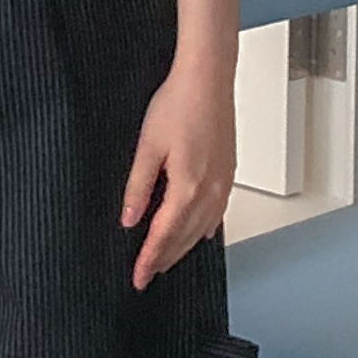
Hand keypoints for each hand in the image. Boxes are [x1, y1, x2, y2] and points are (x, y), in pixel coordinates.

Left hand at [123, 57, 236, 289]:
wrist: (208, 79)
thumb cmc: (179, 104)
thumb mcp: (148, 147)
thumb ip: (138, 187)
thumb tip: (129, 219)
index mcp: (188, 188)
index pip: (164, 236)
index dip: (149, 260)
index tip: (138, 278)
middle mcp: (210, 192)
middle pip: (185, 239)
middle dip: (165, 259)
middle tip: (147, 275)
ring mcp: (223, 184)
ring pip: (202, 230)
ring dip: (183, 247)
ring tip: (166, 260)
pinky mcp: (228, 174)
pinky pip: (216, 214)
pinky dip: (202, 230)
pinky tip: (196, 233)